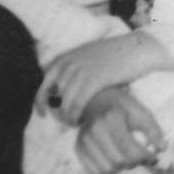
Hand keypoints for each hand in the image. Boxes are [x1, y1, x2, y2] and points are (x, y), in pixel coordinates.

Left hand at [41, 32, 173, 123]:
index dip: (39, 101)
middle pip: (53, 97)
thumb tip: (60, 92)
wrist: (135, 49)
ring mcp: (80, 71)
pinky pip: (78, 105)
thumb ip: (72, 72)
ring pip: (64, 104)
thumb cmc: (112, 57)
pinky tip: (83, 121)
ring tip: (77, 124)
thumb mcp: (86, 59)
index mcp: (64, 59)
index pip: (42, 83)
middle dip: (57, 114)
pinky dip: (78, 116)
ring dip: (68, 118)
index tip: (42, 114)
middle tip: (67, 123)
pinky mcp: (94, 80)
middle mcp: (69, 64)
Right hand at [75, 88, 163, 173]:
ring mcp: (84, 140)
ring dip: (121, 168)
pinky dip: (108, 170)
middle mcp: (94, 130)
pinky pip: (96, 173)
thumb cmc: (120, 106)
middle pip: (119, 162)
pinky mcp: (79, 149)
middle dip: (134, 163)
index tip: (154, 157)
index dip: (145, 158)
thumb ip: (153, 129)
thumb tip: (162, 148)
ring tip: (126, 156)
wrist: (94, 100)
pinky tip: (113, 158)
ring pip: (108, 171)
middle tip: (141, 156)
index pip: (130, 151)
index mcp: (111, 118)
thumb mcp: (139, 111)